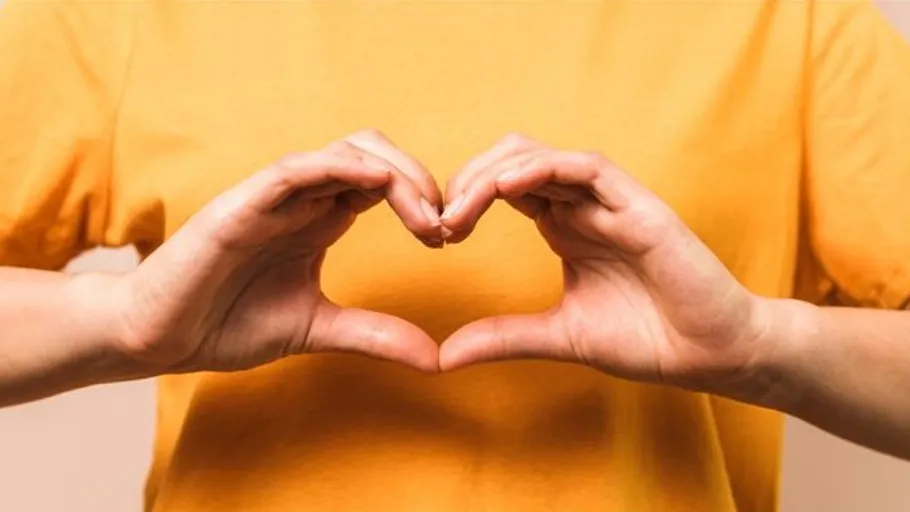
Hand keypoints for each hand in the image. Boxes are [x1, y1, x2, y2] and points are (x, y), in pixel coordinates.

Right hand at [114, 130, 442, 373]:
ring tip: (426, 215)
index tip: (448, 238)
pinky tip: (376, 183)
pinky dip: (339, 167)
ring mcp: (272, 197)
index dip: (423, 199)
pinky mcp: (242, 204)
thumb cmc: (226, 324)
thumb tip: (437, 358)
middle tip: (446, 225)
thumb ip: (375, 335)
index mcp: (320, 218)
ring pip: (344, 152)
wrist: (158, 337)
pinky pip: (297, 169)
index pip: (384, 184)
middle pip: (374, 156)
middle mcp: (302, 199)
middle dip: (419, 180)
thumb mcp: (318, 329)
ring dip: (394, 174)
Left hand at [438, 134, 768, 391]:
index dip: (466, 199)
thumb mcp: (558, 336)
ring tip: (461, 207)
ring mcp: (612, 202)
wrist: (711, 355)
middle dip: (469, 181)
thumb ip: (504, 337)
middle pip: (513, 162)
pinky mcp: (639, 205)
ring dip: (495, 173)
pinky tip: (506, 187)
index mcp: (565, 226)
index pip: (505, 188)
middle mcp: (584, 206)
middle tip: (440, 220)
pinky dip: (544, 168)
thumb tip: (443, 356)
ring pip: (543, 156)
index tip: (438, 233)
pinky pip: (587, 168)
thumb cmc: (647, 339)